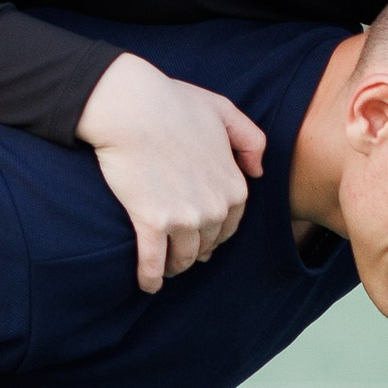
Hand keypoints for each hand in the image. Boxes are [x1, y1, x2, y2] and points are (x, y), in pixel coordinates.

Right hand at [74, 53, 267, 293]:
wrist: (131, 107)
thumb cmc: (172, 103)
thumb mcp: (224, 111)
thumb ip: (250, 139)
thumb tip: (257, 172)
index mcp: (234, 186)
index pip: (229, 225)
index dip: (215, 233)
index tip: (202, 237)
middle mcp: (215, 208)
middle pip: (206, 244)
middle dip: (195, 250)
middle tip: (181, 252)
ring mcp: (184, 218)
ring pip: (182, 258)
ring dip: (174, 267)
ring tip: (165, 269)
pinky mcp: (151, 223)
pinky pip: (152, 263)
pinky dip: (150, 277)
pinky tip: (148, 284)